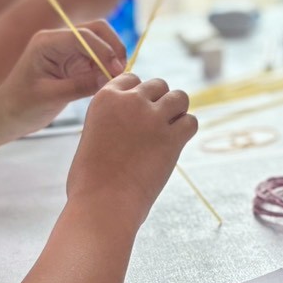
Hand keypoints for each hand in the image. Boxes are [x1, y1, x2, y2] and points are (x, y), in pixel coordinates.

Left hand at [0, 23, 125, 136]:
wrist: (5, 116)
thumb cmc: (20, 106)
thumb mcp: (50, 97)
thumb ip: (80, 85)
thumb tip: (111, 78)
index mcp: (47, 42)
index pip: (84, 36)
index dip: (105, 51)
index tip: (117, 71)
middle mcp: (58, 41)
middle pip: (96, 30)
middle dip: (113, 47)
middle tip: (121, 72)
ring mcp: (66, 50)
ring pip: (99, 43)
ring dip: (111, 58)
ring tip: (117, 80)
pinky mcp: (72, 63)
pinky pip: (96, 59)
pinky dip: (106, 68)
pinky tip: (108, 83)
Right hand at [67, 75, 196, 225]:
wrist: (102, 204)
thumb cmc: (90, 179)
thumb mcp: (93, 133)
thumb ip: (112, 117)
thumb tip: (133, 116)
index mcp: (106, 98)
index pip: (132, 78)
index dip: (138, 95)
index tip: (137, 113)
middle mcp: (131, 101)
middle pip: (159, 85)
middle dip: (159, 102)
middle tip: (154, 126)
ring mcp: (153, 118)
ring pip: (179, 97)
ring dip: (177, 112)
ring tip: (168, 132)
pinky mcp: (172, 138)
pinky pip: (191, 122)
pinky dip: (186, 131)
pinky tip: (175, 144)